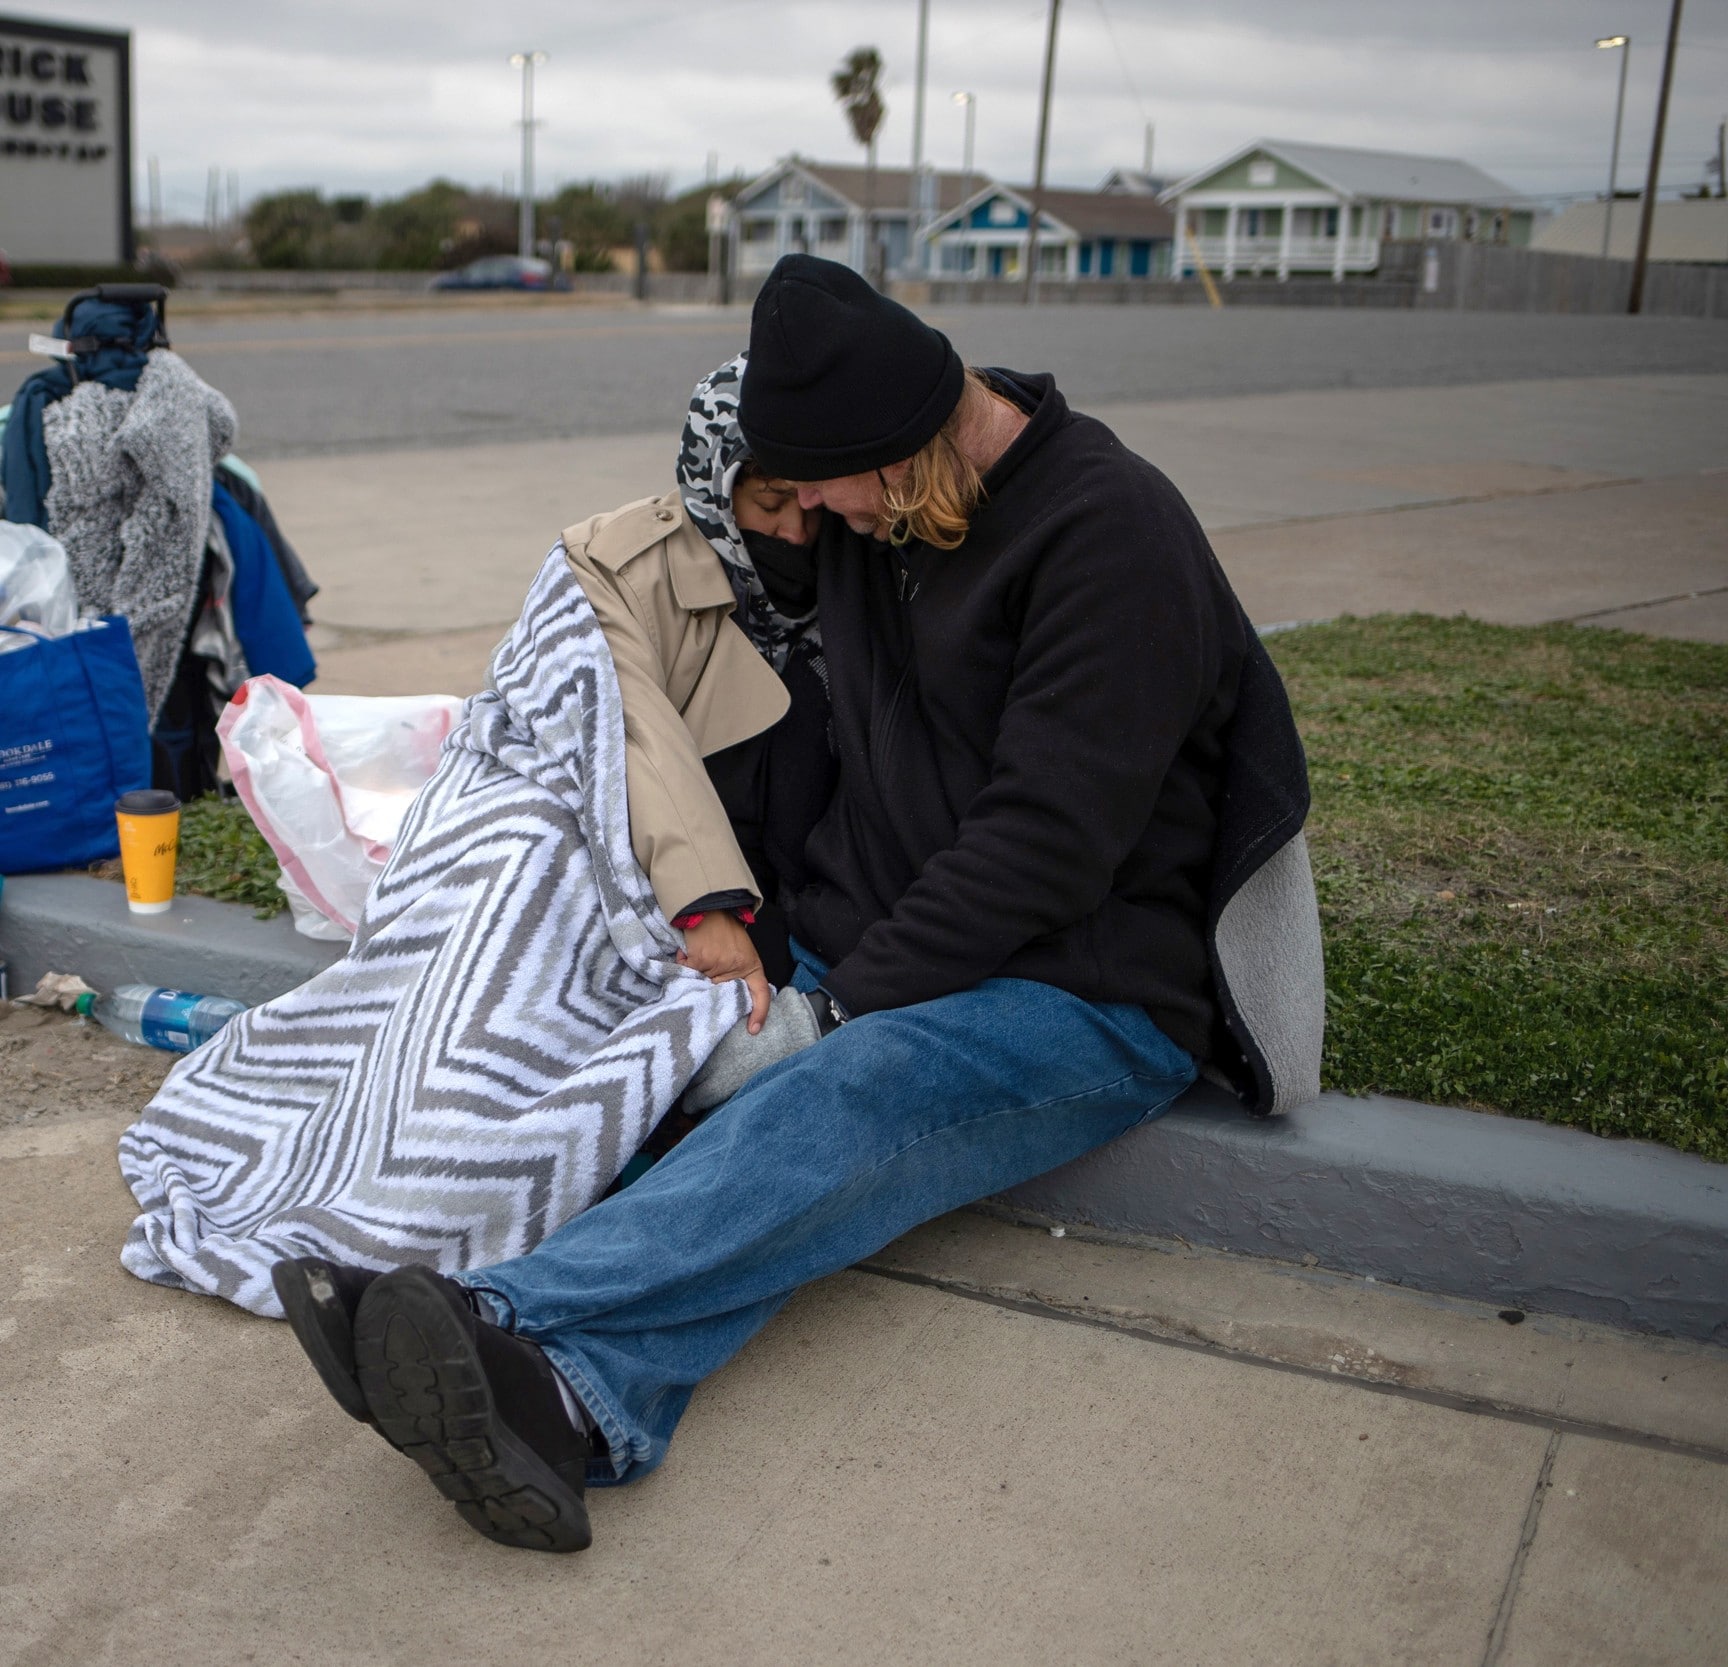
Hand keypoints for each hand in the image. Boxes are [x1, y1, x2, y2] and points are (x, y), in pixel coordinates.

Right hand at [675, 912, 772, 1033]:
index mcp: (752, 966)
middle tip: (705, 976)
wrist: (711, 908)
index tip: (752, 1030)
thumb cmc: (726, 932)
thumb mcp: (741, 954)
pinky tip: (690, 950)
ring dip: (695, 974)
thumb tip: (723, 999)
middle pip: (722, 994)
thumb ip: (737, 975)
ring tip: (700, 954)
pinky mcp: (700, 959)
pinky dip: (685, 963)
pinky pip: (688, 972)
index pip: (761, 993)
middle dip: (712, 992)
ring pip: (701, 983)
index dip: (759, 1013)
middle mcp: (737, 966)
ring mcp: (718, 963)